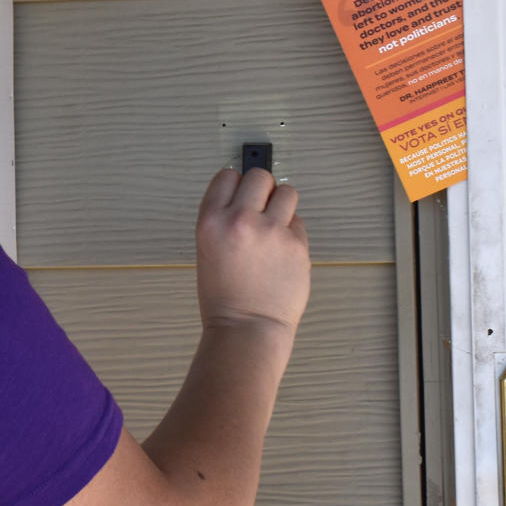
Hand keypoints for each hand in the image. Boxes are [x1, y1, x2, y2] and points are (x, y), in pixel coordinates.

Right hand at [194, 167, 310, 333]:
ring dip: (282, 206)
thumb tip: (249, 196)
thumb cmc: (224, 296)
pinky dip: (292, 232)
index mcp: (211, 221)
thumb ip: (224, 219)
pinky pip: (298, 222)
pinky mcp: (296, 244)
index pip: (227, 176)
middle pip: (260, 176)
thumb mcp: (207, 249)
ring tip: (275, 228)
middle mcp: (240, 220)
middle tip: (261, 210)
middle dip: (263, 190)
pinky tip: (281, 253)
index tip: (240, 194)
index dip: (236, 185)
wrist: (246, 328)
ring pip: (287, 192)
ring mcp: (271, 231)